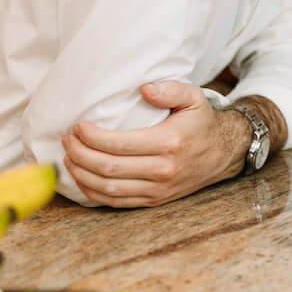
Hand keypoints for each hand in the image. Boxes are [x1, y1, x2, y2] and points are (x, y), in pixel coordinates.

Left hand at [61, 81, 247, 207]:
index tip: (78, 127)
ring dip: (81, 175)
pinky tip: (82, 178)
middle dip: (79, 154)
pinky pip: (116, 202)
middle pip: (108, 168)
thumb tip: (144, 89)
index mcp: (170, 142)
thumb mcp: (194, 98)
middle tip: (67, 140)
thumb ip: (170, 89)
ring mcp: (158, 189)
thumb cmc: (202, 123)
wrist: (224, 153)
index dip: (92, 137)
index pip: (119, 145)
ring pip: (108, 189)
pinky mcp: (154, 200)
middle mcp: (163, 169)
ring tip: (69, 158)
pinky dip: (93, 192)